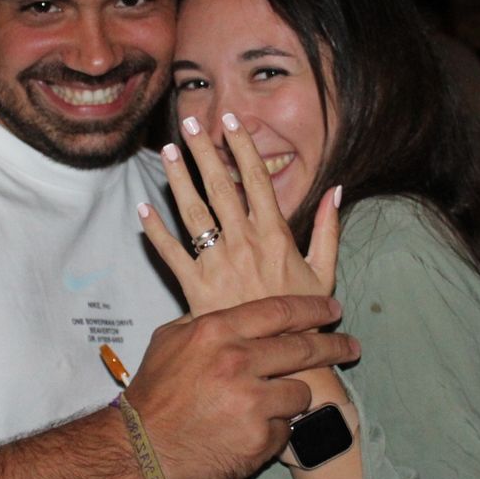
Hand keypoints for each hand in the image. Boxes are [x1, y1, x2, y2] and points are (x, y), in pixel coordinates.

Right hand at [126, 295, 358, 478]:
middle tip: (351, 347)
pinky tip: (248, 432)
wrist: (142, 448)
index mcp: (217, 331)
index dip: (313, 308)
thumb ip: (206, 322)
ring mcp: (252, 401)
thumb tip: (236, 309)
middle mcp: (238, 361)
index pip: (280, 311)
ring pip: (300, 392)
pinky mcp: (260, 438)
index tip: (333, 309)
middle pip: (304, 348)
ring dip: (291, 398)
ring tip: (268, 407)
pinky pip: (285, 429)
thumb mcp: (170, 340)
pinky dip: (273, 431)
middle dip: (334, 346)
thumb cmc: (154, 394)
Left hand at [140, 112, 338, 315]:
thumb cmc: (303, 314)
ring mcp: (217, 263)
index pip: (255, 179)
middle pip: (219, 186)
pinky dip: (155, 232)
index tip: (231, 121)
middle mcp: (243, 242)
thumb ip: (328, 228)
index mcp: (274, 235)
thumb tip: (336, 189)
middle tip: (189, 123)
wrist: (282, 357)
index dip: (242, 146)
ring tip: (166, 151)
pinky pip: (171, 254)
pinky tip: (143, 209)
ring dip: (178, 179)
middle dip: (203, 152)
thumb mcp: (324, 271)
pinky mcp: (196, 287)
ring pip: (193, 213)